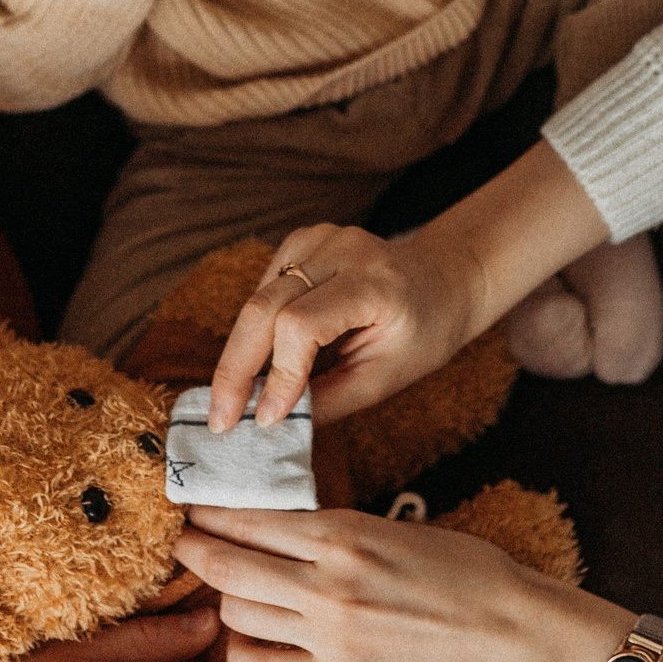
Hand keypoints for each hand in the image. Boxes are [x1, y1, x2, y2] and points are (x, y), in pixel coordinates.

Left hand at [175, 506, 634, 661]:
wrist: (506, 630)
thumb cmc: (460, 568)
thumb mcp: (391, 525)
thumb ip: (330, 527)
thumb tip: (273, 523)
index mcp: (342, 535)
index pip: (248, 518)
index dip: (211, 510)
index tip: (195, 505)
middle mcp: (326, 584)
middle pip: (226, 564)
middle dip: (195, 548)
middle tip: (185, 540)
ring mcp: (329, 635)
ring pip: (237, 611)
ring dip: (222, 596)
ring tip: (223, 585)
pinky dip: (242, 646)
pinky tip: (249, 632)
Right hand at [207, 141, 613, 430]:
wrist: (443, 281)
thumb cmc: (423, 334)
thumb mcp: (386, 379)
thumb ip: (329, 399)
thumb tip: (270, 424)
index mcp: (375, 285)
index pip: (302, 325)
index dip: (276, 374)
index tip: (263, 420)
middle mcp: (345, 249)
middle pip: (266, 306)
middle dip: (235, 367)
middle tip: (218, 419)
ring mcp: (321, 237)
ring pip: (257, 297)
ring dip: (238, 351)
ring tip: (229, 401)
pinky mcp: (304, 239)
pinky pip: (264, 287)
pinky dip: (253, 328)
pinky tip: (254, 362)